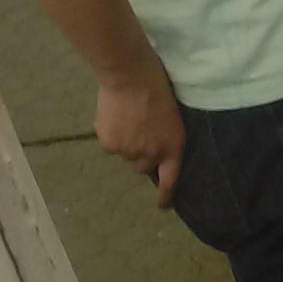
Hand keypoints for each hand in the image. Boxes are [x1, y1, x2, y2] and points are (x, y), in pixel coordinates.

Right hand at [97, 58, 184, 205]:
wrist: (132, 77)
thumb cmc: (158, 87)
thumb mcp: (172, 115)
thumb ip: (164, 136)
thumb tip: (153, 145)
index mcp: (173, 145)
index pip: (170, 176)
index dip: (165, 192)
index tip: (162, 204)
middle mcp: (152, 153)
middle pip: (142, 166)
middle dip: (141, 155)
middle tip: (139, 133)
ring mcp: (130, 151)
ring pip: (125, 155)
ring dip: (126, 143)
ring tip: (127, 119)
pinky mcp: (110, 145)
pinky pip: (110, 146)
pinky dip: (111, 135)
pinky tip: (114, 117)